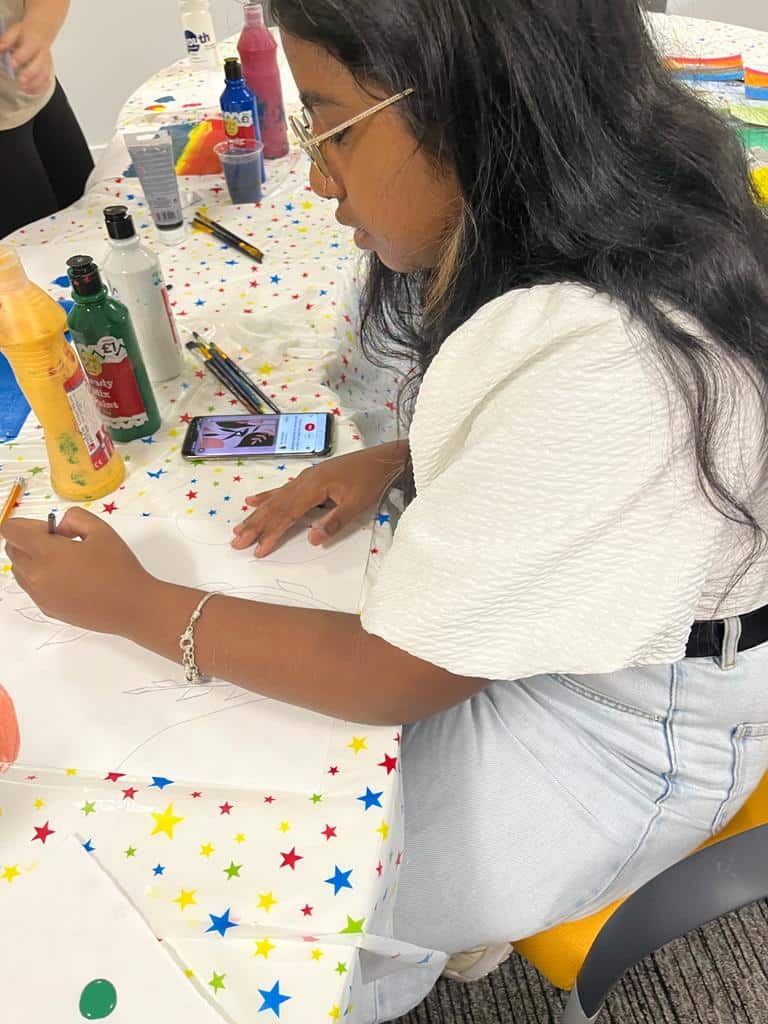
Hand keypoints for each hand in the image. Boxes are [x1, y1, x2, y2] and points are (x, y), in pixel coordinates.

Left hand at [0, 19, 54, 94]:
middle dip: (30, 75)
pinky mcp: (48, 70)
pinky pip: (47, 81)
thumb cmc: (26, 33)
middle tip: (21, 81)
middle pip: (39, 65)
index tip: (12, 65)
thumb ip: (7, 40)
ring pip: (44, 75)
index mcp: (34, 41)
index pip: (28, 50)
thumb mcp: (15, 31)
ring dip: (35, 84)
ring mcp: (47, 63)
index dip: (20, 58)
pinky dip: (40, 88)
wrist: (41, 32)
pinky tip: (30, 91)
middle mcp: (43, 53)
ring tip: (24, 88)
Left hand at [2, 508, 154, 633]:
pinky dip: (43, 578)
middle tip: (63, 545)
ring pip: (20, 570)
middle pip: (12, 550)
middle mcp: (35, 575)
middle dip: (30, 541)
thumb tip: (59, 528)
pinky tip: (72, 579)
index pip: (10, 530)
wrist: (132, 606)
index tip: (53, 530)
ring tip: (67, 563)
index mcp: (46, 553)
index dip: (28, 524)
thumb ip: (74, 518)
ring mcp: (39, 595)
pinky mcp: (47, 609)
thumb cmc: (119, 567)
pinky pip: (32, 588)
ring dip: (34, 560)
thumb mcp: (101, 530)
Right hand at [232, 441, 407, 556]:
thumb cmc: (371, 481)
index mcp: (313, 487)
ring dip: (256, 514)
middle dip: (255, 525)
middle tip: (236, 542)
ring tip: (238, 527)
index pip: (286, 514)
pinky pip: (282, 489)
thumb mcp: (357, 504)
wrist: (381, 459)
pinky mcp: (309, 478)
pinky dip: (267, 496)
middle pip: (274, 506)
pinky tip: (253, 500)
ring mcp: (305, 478)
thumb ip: (334, 521)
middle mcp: (304, 481)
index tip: (257, 550)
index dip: (271, 533)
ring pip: (275, 499)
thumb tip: (312, 540)